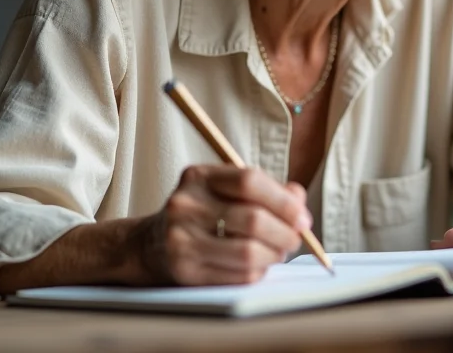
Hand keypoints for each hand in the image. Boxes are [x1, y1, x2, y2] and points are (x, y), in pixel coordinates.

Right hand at [135, 165, 311, 285]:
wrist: (150, 244)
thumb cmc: (202, 212)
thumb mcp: (226, 189)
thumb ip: (265, 189)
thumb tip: (299, 199)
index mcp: (199, 176)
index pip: (249, 180)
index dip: (283, 200)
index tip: (302, 216)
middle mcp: (186, 204)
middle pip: (252, 219)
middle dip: (285, 232)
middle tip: (296, 238)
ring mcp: (182, 239)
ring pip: (248, 252)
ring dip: (274, 255)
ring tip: (279, 251)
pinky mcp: (185, 270)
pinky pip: (237, 275)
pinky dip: (258, 272)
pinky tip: (259, 265)